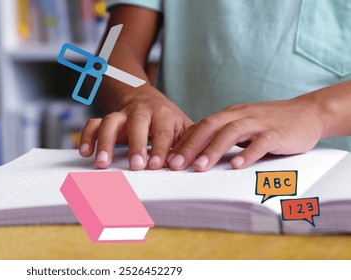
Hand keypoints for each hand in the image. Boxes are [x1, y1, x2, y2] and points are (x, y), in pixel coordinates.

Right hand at [79, 87, 192, 169]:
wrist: (145, 99)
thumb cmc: (168, 121)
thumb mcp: (183, 127)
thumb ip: (190, 144)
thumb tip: (199, 162)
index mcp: (164, 115)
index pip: (164, 131)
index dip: (161, 148)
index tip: (158, 165)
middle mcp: (141, 112)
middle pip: (137, 124)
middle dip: (136, 145)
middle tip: (136, 166)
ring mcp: (121, 115)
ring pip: (110, 122)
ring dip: (105, 142)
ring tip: (102, 163)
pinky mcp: (107, 119)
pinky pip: (93, 124)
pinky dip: (86, 136)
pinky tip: (84, 152)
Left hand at [166, 95, 324, 171]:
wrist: (309, 112)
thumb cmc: (271, 123)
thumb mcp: (243, 125)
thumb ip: (223, 136)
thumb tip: (196, 153)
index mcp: (230, 115)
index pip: (201, 126)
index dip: (183, 142)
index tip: (168, 158)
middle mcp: (241, 115)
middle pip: (210, 127)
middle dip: (190, 146)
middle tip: (175, 164)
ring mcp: (259, 122)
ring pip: (231, 133)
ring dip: (213, 150)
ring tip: (199, 167)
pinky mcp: (277, 132)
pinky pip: (261, 142)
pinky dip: (248, 153)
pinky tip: (237, 166)